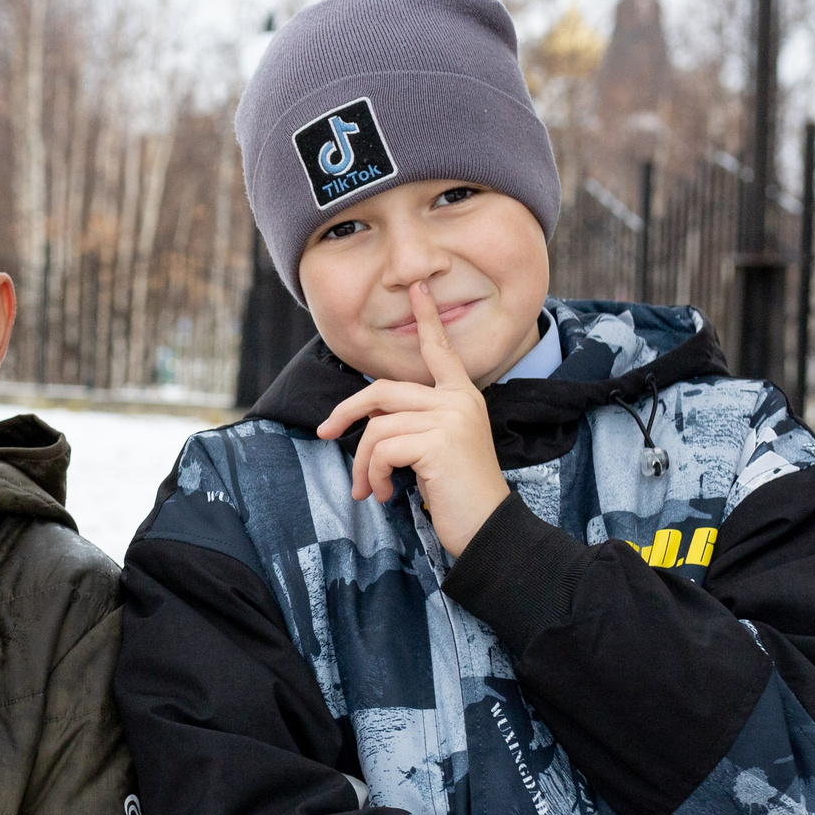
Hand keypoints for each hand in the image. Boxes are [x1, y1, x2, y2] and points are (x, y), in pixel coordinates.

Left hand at [318, 281, 510, 555]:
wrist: (488, 527)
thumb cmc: (458, 494)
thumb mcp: (434, 449)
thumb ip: (411, 423)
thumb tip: (368, 419)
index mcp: (461, 396)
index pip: (439, 350)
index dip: (426, 318)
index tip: (417, 286)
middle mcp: (458, 400)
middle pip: (382, 391)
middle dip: (347, 412)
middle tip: (326, 434)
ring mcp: (449, 418)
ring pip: (377, 427)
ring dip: (362, 464)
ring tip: (369, 489)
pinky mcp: (437, 441)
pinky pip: (381, 449)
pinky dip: (373, 475)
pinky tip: (385, 494)